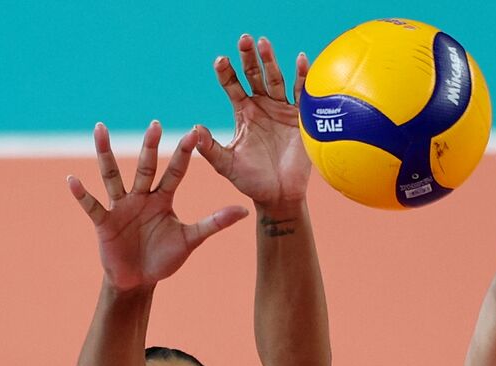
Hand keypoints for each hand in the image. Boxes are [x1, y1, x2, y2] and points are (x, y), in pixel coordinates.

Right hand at [69, 121, 248, 291]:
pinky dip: (81, 194)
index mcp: (163, 198)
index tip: (194, 133)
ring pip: (113, 176)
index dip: (184, 154)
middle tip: (155, 125)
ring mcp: (121, 207)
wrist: (138, 280)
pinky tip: (72, 180)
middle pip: (145, 167)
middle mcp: (141, 196)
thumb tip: (245, 211)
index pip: (175, 172)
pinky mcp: (104, 222)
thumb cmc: (163, 258)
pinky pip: (92, 205)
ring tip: (99, 129)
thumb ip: (214, 223)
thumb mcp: (191, 240)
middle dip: (150, 148)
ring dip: (105, 154)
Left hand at [194, 35, 311, 209]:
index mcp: (244, 113)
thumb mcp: (226, 164)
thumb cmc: (251, 181)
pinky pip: (302, 92)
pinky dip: (302, 76)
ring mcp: (282, 110)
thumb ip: (210, 148)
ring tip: (263, 44)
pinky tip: (299, 59)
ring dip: (270, 61)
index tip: (220, 61)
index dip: (226, 73)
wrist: (279, 196)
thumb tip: (193, 130)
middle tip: (244, 39)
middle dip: (249, 58)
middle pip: (254, 75)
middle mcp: (262, 106)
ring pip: (275, 79)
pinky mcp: (300, 118)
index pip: (232, 86)